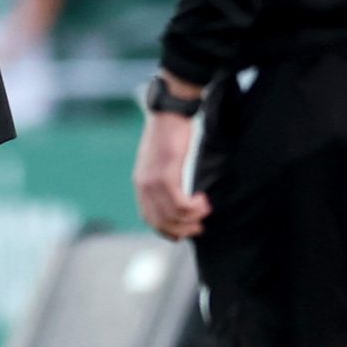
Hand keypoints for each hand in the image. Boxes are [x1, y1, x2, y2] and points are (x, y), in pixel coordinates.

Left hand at [132, 109, 207, 240]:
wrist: (168, 113)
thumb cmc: (170, 135)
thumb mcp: (161, 161)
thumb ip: (164, 179)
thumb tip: (176, 196)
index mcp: (141, 184)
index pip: (150, 219)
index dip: (168, 230)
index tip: (184, 233)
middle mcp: (143, 186)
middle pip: (161, 222)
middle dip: (183, 229)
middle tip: (200, 226)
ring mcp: (152, 181)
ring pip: (172, 215)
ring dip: (192, 217)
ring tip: (205, 210)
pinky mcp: (165, 175)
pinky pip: (179, 203)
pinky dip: (194, 207)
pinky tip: (203, 200)